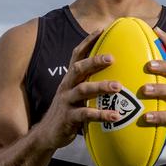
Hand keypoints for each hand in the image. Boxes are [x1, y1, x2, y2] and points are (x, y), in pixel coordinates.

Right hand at [36, 30, 121, 149]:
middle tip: (112, 58)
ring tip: (118, 87)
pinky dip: (101, 114)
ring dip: (101, 87)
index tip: (101, 30)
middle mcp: (66, 87)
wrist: (47, 134)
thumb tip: (116, 72)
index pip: (77, 55)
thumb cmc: (69, 111)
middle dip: (94, 61)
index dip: (87, 42)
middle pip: (79, 69)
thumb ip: (90, 83)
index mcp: (70, 79)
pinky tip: (115, 116)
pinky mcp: (68, 118)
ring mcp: (66, 102)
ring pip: (83, 90)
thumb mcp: (77, 94)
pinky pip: (85, 115)